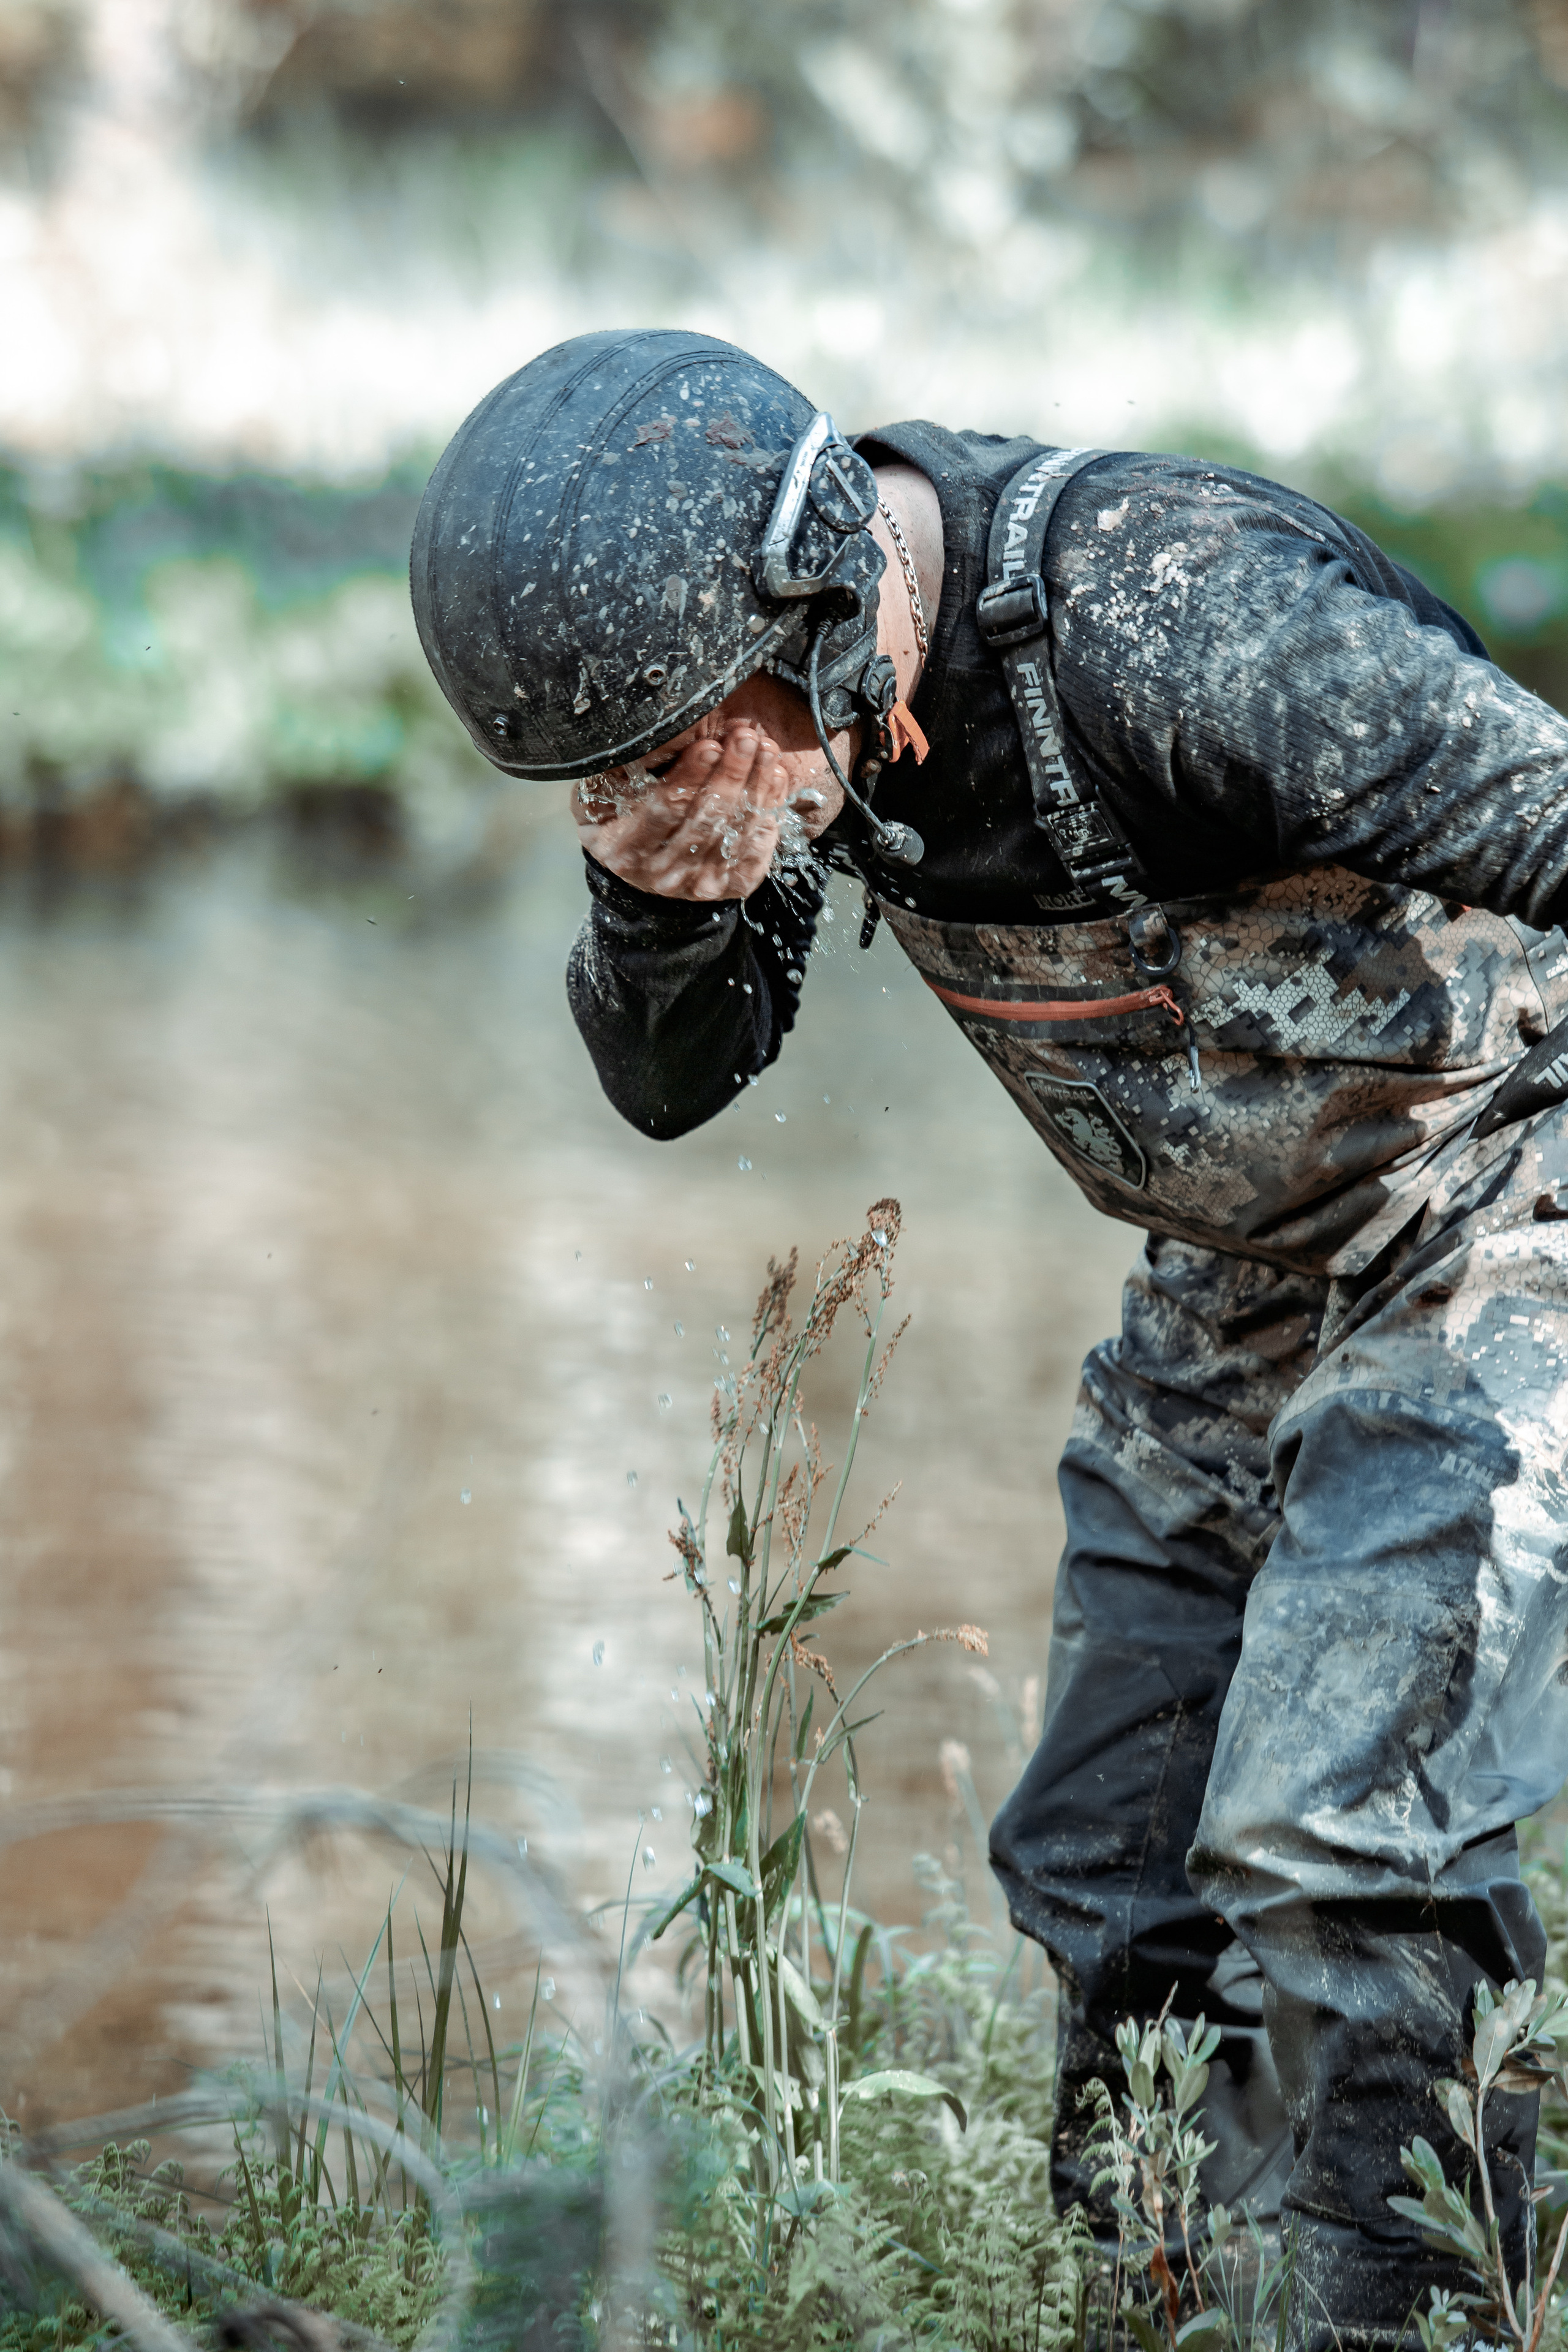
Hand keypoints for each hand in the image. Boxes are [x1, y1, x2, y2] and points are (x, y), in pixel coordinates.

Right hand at [571, 719, 792, 900]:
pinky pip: (757, 847)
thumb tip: (647, 738)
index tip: (709, 745)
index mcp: (625, 851)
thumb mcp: (603, 795)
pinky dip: (769, 810)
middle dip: (729, 774)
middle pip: (705, 820)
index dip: (689, 777)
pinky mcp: (732, 886)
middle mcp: (662, 875)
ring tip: (764, 747)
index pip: (663, 810)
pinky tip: (773, 777)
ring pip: (735, 831)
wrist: (647, 865)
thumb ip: (619, 773)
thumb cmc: (622, 817)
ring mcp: (700, 885)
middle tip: (745, 737)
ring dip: (755, 786)